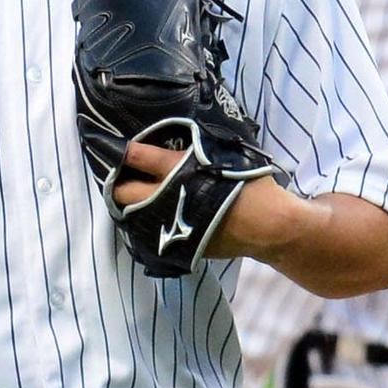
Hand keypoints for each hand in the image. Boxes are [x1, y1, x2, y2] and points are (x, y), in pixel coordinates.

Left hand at [112, 140, 316, 266]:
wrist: (268, 225)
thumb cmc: (250, 184)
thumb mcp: (224, 155)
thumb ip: (194, 149)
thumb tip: (172, 142)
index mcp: (177, 170)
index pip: (138, 157)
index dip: (125, 153)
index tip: (121, 150)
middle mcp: (166, 197)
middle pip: (123, 192)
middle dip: (119, 183)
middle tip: (125, 176)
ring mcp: (168, 224)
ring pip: (131, 215)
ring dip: (130, 204)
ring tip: (137, 196)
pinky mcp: (175, 245)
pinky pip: (148, 232)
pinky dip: (146, 222)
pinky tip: (154, 216)